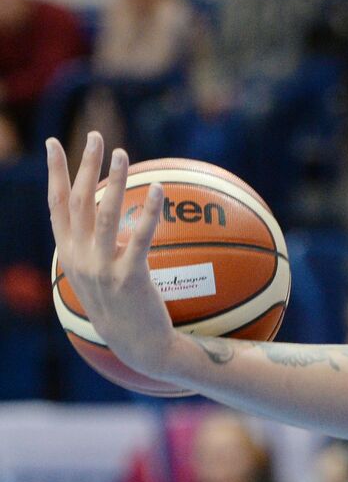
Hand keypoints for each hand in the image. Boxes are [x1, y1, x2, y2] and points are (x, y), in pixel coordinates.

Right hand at [47, 132, 177, 379]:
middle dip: (83, 164)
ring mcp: (102, 269)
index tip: (55, 143)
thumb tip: (110, 216)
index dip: (55, 173)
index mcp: (70, 255)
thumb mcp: (100, 277)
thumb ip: (98, 248)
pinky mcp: (130, 277)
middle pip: (77, 202)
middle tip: (95, 135)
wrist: (139, 347)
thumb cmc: (123, 310)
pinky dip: (149, 211)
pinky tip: (159, 189)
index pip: (57, 206)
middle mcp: (79, 259)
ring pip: (104, 214)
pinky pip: (139, 238)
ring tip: (122, 153)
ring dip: (113, 180)